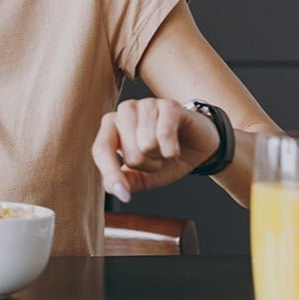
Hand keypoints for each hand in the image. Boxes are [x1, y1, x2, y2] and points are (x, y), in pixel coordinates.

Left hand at [91, 98, 220, 202]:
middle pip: (130, 155)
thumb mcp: (144, 176)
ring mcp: (146, 105)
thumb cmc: (165, 158)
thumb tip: (112, 187)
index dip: (111, 174)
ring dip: (161, 156)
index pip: (101, 150)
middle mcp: (124, 111)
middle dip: (148, 165)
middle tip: (157, 158)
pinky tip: (175, 147)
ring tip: (165, 149)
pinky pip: (164, 134)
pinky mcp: (168, 105)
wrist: (197, 145)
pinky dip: (173, 150)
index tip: (124, 195)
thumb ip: (127, 180)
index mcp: (111, 126)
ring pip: (147, 145)